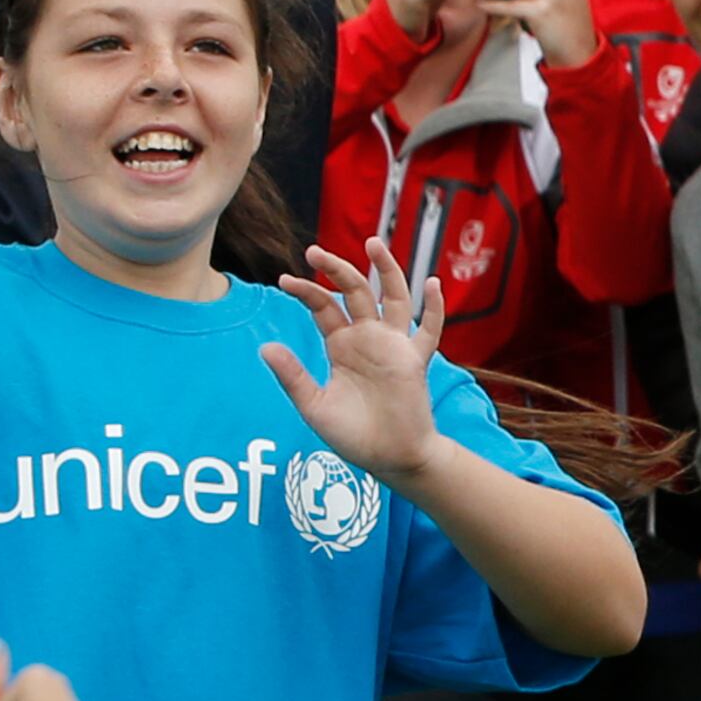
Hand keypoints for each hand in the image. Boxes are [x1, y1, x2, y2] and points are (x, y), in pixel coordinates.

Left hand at [261, 239, 446, 489]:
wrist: (389, 458)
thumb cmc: (353, 435)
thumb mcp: (314, 406)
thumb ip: (293, 376)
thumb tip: (265, 347)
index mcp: (341, 346)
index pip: (324, 307)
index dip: (306, 291)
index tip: (285, 280)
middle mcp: (368, 338)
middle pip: (355, 292)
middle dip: (336, 269)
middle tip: (313, 250)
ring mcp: (394, 345)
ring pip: (394, 297)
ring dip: (386, 270)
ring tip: (372, 243)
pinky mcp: (415, 359)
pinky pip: (429, 330)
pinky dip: (434, 307)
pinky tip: (432, 283)